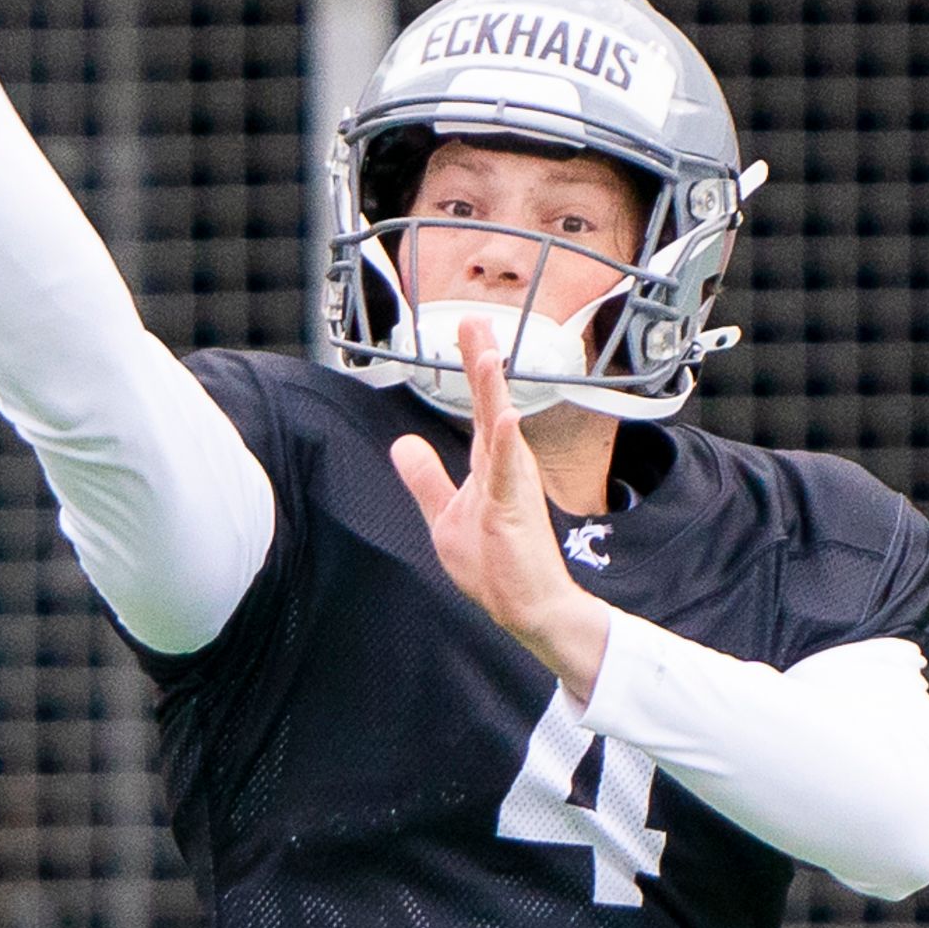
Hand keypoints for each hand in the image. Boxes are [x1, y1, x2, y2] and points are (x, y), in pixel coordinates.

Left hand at [389, 320, 611, 695]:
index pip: (480, 408)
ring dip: (494, 395)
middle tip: (476, 320)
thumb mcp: (446, 513)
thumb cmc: (494, 562)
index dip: (475, 368)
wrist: (527, 607)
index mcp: (489, 466)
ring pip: (501, 433)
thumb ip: (426, 477)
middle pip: (492, 407)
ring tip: (488, 357)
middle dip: (483, 363)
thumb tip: (401, 443)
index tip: (469, 328)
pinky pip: (508, 475)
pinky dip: (508, 446)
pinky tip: (507, 419)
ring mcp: (509, 489)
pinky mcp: (511, 513)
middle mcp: (503, 469)